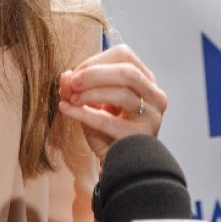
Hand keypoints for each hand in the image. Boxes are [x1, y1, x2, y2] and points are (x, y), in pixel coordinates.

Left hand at [58, 44, 165, 163]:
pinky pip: (109, 121)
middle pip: (127, 72)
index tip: (75, 74)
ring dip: (89, 93)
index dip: (96, 61)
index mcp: (146, 80)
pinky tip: (66, 109)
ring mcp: (151, 117)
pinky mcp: (140, 137)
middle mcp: (155, 95)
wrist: (119, 166)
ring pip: (122, 94)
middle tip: (71, 83)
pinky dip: (83, 113)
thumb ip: (79, 87)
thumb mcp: (93, 103)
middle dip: (94, 73)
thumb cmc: (108, 131)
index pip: (124, 55)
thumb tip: (65, 76)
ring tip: (70, 98)